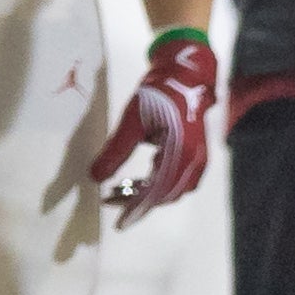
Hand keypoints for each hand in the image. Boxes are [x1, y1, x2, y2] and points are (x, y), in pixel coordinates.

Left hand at [88, 31, 218, 228]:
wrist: (186, 72)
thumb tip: (95, 177)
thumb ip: (116, 151)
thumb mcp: (132, 120)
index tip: (117, 222)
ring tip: (120, 190)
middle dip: (138, 202)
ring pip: (172, 190)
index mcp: (180, 154)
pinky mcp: (196, 155)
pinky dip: (158, 185)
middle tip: (110, 201)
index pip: (155, 192)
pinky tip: (140, 181)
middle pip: (164, 195)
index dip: (135, 209)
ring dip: (148, 194)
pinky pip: (178, 180)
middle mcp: (194, 162)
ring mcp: (198, 160)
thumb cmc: (159, 91)